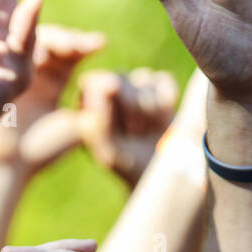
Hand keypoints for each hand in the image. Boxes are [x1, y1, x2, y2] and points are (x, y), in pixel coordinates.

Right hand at [0, 24, 106, 175]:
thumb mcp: (79, 128)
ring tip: (68, 46)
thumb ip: (97, 107)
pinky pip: (11, 48)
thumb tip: (114, 85)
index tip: (99, 44)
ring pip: (33, 40)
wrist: (5, 165)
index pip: (72, 54)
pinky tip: (39, 50)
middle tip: (80, 46)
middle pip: (54, 42)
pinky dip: (24, 41)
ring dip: (51, 40)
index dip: (84, 45)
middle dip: (68, 39)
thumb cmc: (40, 152)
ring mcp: (14, 70)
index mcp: (54, 82)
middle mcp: (35, 72)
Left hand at [78, 67, 178, 186]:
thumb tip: (107, 85)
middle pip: (118, 78)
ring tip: (146, 131)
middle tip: (135, 133)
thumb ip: (102, 121)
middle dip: (132, 108)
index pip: (93, 83)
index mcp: (86, 104)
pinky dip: (165, 105)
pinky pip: (163, 80)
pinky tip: (161, 123)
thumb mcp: (110, 152)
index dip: (109, 101)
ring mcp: (133, 83)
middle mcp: (108, 89)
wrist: (161, 174)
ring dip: (149, 111)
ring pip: (143, 77)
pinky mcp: (158, 83)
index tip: (122, 123)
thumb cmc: (128, 165)